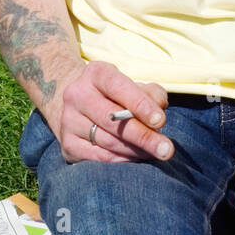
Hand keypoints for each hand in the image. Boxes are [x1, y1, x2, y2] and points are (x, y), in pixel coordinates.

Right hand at [52, 60, 173, 163]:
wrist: (78, 106)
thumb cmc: (116, 96)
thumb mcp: (133, 86)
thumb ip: (151, 94)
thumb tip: (159, 111)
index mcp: (95, 73)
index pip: (118, 87)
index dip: (139, 104)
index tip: (160, 120)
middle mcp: (77, 94)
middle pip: (111, 119)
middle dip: (143, 136)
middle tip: (166, 150)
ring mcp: (68, 120)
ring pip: (106, 141)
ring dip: (135, 151)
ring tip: (156, 154)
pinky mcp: (67, 144)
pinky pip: (97, 158)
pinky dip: (120, 161)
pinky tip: (136, 159)